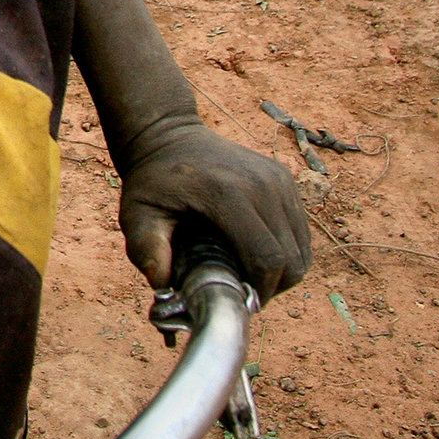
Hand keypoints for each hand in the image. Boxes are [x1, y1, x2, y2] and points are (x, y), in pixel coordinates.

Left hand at [117, 125, 311, 303]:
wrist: (167, 135)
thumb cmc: (152, 180)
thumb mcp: (137, 214)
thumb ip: (146, 249)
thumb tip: (163, 286)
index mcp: (229, 195)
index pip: (267, 260)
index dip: (258, 292)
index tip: (238, 303)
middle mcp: (263, 185)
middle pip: (291, 260)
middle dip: (273, 288)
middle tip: (244, 293)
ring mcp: (278, 180)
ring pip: (302, 249)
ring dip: (283, 272)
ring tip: (251, 276)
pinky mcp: (284, 178)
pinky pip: (300, 231)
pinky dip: (288, 252)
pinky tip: (260, 255)